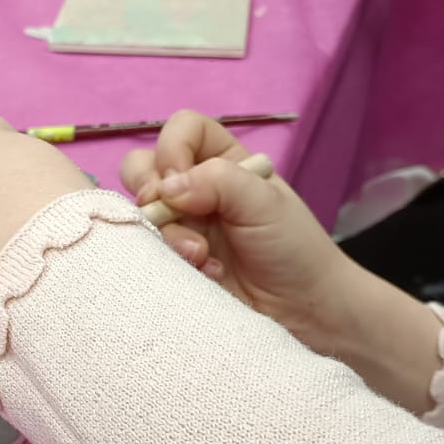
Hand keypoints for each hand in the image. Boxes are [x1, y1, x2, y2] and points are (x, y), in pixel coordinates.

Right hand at [121, 111, 443, 411]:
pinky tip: (205, 274)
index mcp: (223, 161)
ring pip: (139, 212)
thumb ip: (218, 181)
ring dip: (167, 234)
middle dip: (150, 189)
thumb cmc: (294, 249)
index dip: (174, 147)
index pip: (181, 130)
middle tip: (168, 212)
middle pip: (142, 166)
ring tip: (201, 256)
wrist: (304, 313)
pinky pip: (146, 252)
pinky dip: (171, 262)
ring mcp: (179, 227)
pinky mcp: (172, 263)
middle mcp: (195, 190)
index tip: (183, 178)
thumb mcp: (265, 202)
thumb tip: (166, 188)